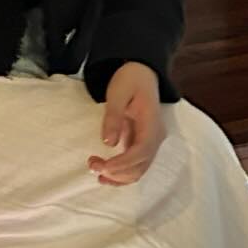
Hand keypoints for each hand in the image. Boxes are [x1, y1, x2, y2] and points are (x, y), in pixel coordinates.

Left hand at [87, 61, 164, 185]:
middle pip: (141, 165)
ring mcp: (151, 141)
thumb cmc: (130, 79)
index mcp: (152, 123)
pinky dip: (121, 173)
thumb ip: (113, 116)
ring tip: (95, 169)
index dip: (123, 164)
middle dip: (117, 172)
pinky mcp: (143, 143)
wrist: (141, 72)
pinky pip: (135, 165)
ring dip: (118, 176)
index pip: (142, 151)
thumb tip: (109, 143)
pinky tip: (105, 175)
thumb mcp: (118, 92)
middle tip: (92, 165)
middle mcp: (156, 136)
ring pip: (139, 169)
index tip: (103, 166)